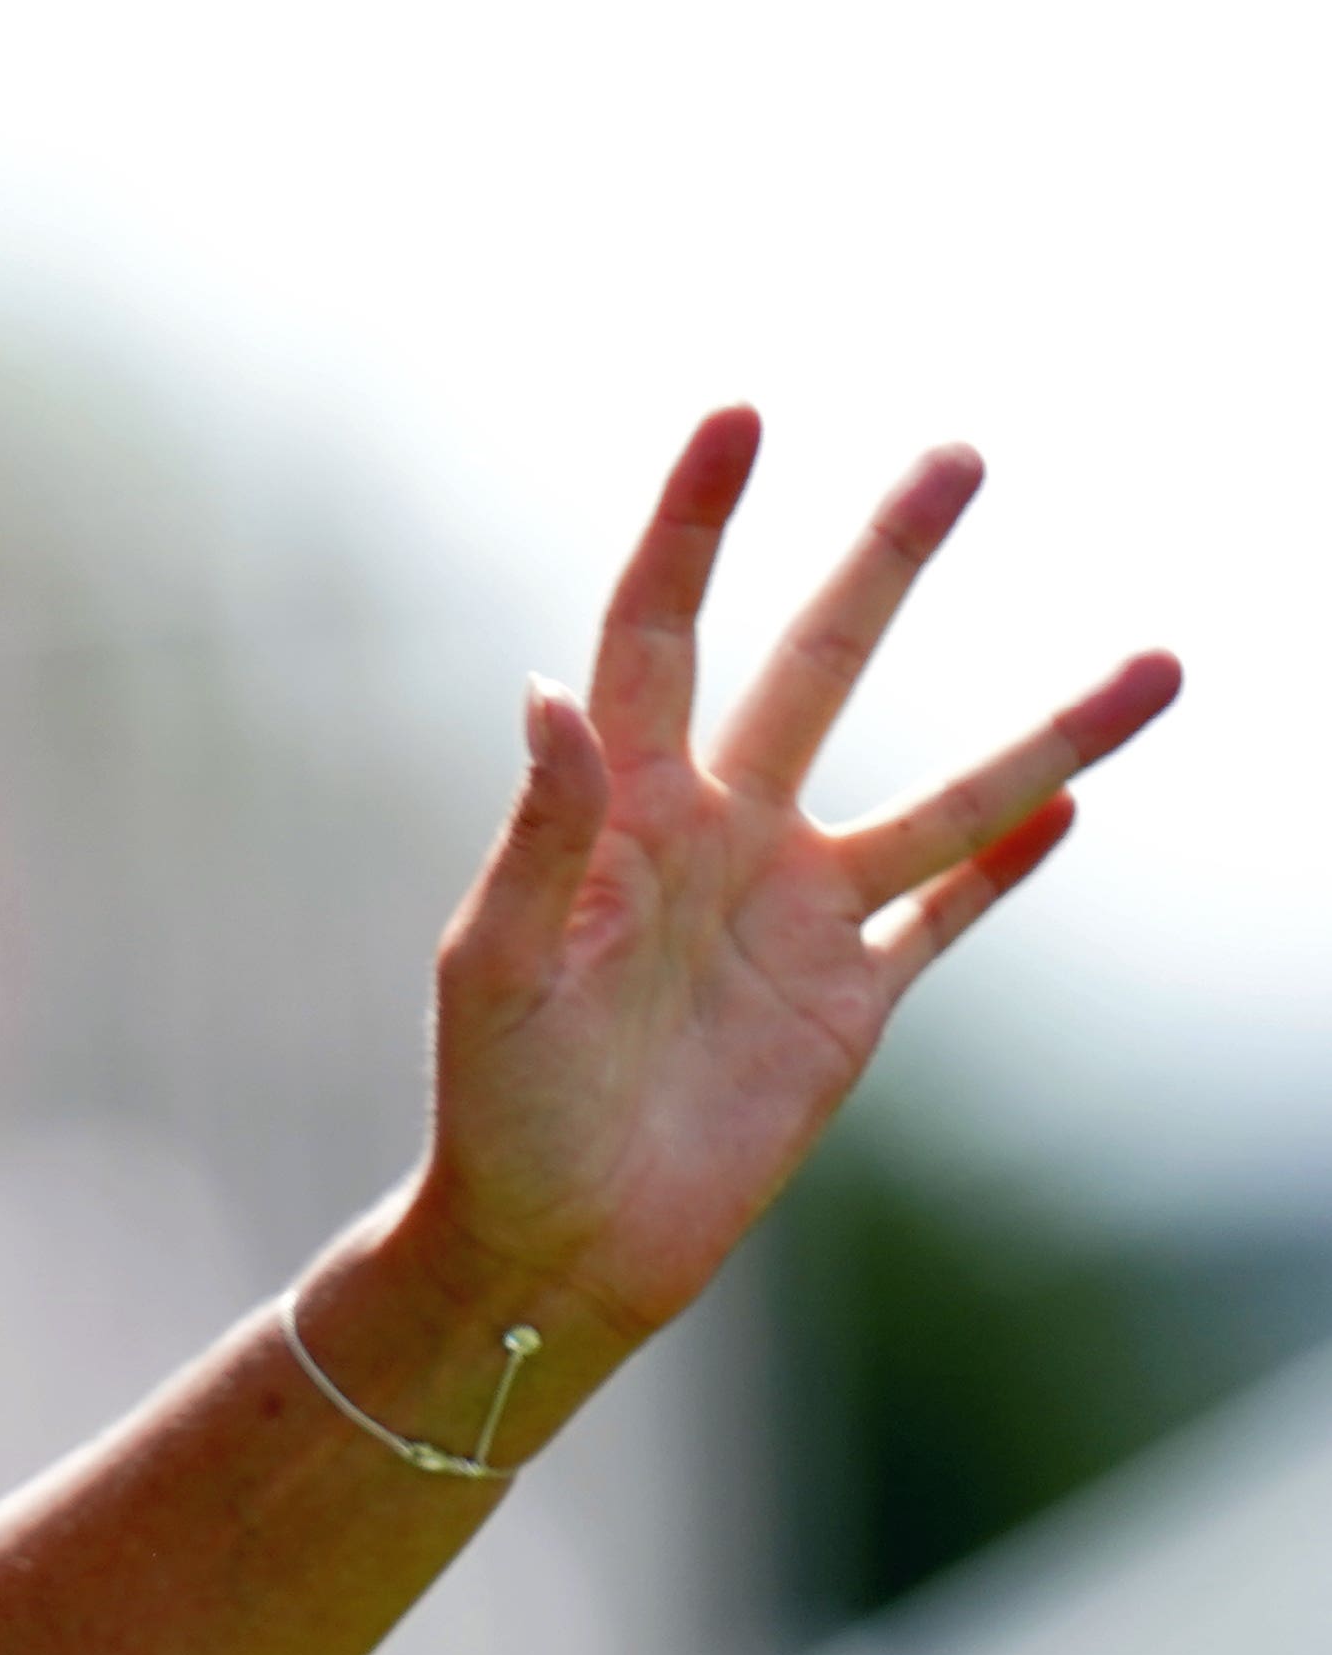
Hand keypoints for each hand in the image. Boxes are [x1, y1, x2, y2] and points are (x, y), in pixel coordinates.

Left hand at [423, 407, 1178, 1344]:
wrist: (554, 1236)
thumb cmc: (496, 1099)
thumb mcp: (498, 961)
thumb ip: (539, 831)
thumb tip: (546, 689)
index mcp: (622, 808)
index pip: (658, 631)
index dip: (693, 525)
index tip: (740, 418)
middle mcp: (717, 836)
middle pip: (816, 666)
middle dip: (885, 563)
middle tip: (958, 455)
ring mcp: (794, 916)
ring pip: (946, 797)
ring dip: (1048, 733)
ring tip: (1157, 661)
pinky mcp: (850, 1005)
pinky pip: (946, 917)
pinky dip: (1011, 869)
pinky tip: (1079, 808)